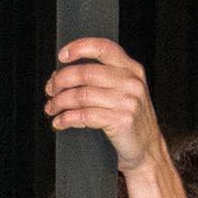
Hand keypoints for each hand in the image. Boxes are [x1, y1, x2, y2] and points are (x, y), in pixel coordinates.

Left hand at [44, 38, 163, 173]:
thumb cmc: (129, 120)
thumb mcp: (124, 92)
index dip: (79, 48)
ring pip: (82, 95)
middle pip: (86, 73)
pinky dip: (66, 119)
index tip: (62, 55)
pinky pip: (84, 116)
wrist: (147, 149)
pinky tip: (59, 122)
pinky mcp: (121, 121)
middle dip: (61, 81)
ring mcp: (127, 101)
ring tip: (51, 108)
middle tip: (50, 90)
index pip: (103, 48)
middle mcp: (131, 82)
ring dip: (59, 102)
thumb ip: (102, 78)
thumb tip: (64, 74)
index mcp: (131, 69)